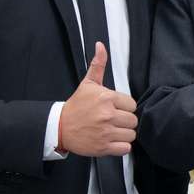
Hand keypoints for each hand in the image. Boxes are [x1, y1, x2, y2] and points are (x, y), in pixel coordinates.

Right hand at [59, 42, 136, 156]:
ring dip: (124, 134)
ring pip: (131, 135)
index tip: (114, 108)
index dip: (124, 107)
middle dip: (125, 121)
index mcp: (106, 98)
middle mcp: (108, 115)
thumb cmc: (77, 105)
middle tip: (113, 120)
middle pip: (133, 120)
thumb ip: (98, 65)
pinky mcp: (104, 147)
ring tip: (112, 130)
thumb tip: (100, 45)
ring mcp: (106, 132)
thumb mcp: (88, 84)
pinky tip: (111, 140)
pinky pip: (125, 148)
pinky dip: (121, 146)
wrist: (60, 127)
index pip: (132, 104)